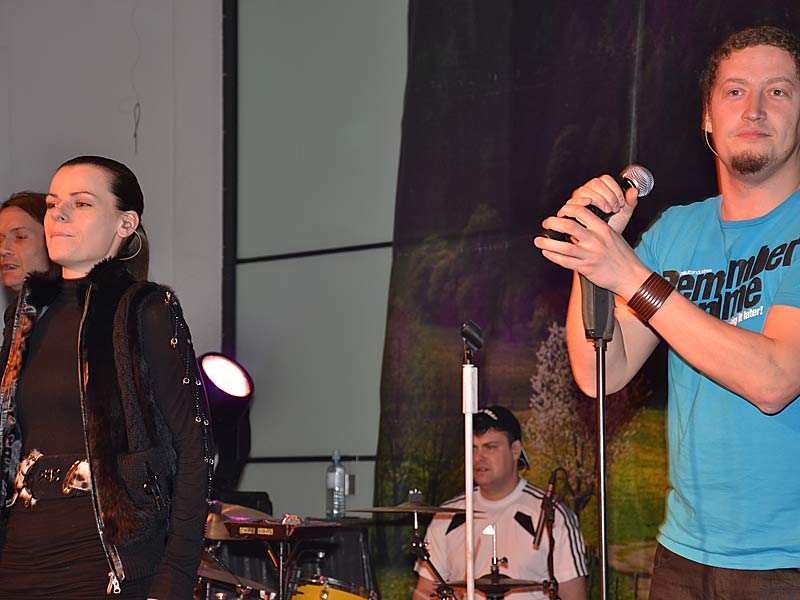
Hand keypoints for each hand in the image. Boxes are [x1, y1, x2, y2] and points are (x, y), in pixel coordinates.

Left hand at [534, 175, 648, 296]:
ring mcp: (590, 255)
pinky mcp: (586, 269)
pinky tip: (547, 253)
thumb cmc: (622, 255)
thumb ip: (597, 227)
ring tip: (539, 241)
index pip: (581, 212)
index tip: (561, 211)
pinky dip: (553, 256)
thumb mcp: (614, 234)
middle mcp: (596, 240)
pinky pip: (564, 262)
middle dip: (553, 223)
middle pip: (568, 226)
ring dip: (547, 243)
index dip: (567, 209)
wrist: (631, 276)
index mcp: (603, 229)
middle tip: (546, 223)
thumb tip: (578, 221)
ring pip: (563, 247)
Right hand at [562, 174, 639, 233]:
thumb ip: (630, 202)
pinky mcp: (569, 209)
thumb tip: (634, 191)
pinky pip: (572, 201)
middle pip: (595, 183)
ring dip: (598, 199)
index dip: (614, 189)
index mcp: (600, 190)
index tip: (621, 202)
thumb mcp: (624, 214)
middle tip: (614, 208)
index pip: (605, 179)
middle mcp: (587, 192)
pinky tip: (589, 205)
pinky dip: (581, 201)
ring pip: (584, 190)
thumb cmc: (611, 227)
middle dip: (608, 195)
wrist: (602, 242)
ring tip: (606, 210)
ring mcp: (577, 200)